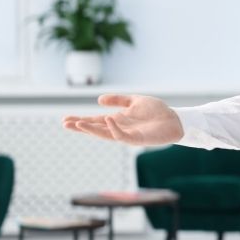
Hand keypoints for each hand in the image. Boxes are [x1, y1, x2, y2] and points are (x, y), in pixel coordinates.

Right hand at [62, 94, 182, 145]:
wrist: (174, 120)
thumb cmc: (157, 111)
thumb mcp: (135, 101)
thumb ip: (118, 100)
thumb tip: (98, 100)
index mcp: (118, 119)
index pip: (96, 121)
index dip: (81, 120)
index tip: (65, 119)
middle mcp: (120, 128)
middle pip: (96, 128)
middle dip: (81, 127)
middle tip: (65, 124)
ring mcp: (127, 135)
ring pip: (105, 134)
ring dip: (91, 129)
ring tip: (78, 123)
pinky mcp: (137, 139)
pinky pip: (122, 135)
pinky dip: (114, 128)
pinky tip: (107, 119)